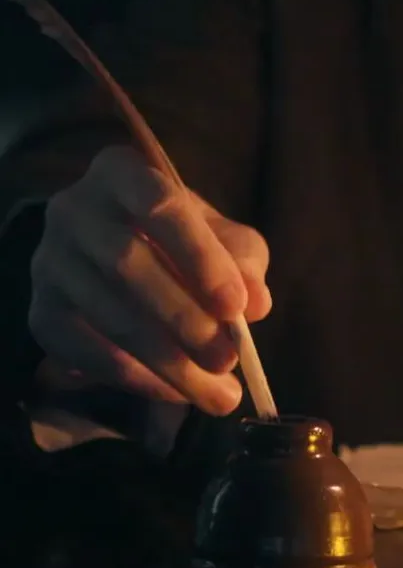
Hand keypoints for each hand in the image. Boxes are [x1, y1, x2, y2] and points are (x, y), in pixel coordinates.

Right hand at [29, 146, 270, 415]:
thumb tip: (255, 303)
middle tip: (228, 360)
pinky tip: (176, 393)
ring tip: (217, 394)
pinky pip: (88, 353)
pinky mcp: (42, 314)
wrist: (107, 259)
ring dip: (169, 362)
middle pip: (127, 264)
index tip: (236, 306)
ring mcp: (50, 264)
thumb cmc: (176, 241)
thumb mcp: (218, 237)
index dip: (200, 256)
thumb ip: (242, 260)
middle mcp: (73, 211)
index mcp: (120, 173)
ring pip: (111, 316)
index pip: (159, 204)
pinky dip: (138, 379)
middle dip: (185, 319)